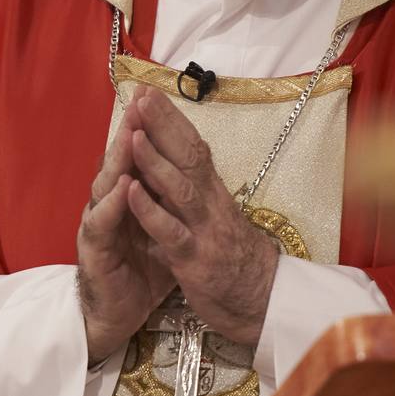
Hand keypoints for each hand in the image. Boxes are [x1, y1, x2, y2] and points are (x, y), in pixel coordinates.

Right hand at [76, 88, 175, 365]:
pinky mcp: (94, 250)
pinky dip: (113, 206)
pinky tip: (121, 189)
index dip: (149, 127)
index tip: (160, 96)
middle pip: (121, 159)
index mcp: (129, 195)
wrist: (116, 314)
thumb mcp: (166, 228)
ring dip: (119, 159)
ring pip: (107, 184)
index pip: (138, 154)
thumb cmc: (142, 269)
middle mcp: (110, 202)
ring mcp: (99, 223)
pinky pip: (102, 225)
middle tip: (142, 100)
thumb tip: (198, 169)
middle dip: (132, 129)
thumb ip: (173, 199)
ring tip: (131, 134)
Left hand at [126, 88, 278, 345]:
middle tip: (143, 98)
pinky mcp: (195, 260)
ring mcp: (204, 230)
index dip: (173, 120)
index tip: (152, 93)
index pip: (193, 148)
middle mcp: (211, 204)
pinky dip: (150, 211)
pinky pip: (170, 232)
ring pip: (180, 189)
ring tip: (134, 135)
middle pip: (189, 157)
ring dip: (155, 161)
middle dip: (164, 126)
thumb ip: (195, 192)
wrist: (264, 302)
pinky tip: (131, 192)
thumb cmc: (235, 259)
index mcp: (213, 193)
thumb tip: (172, 162)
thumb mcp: (217, 218)